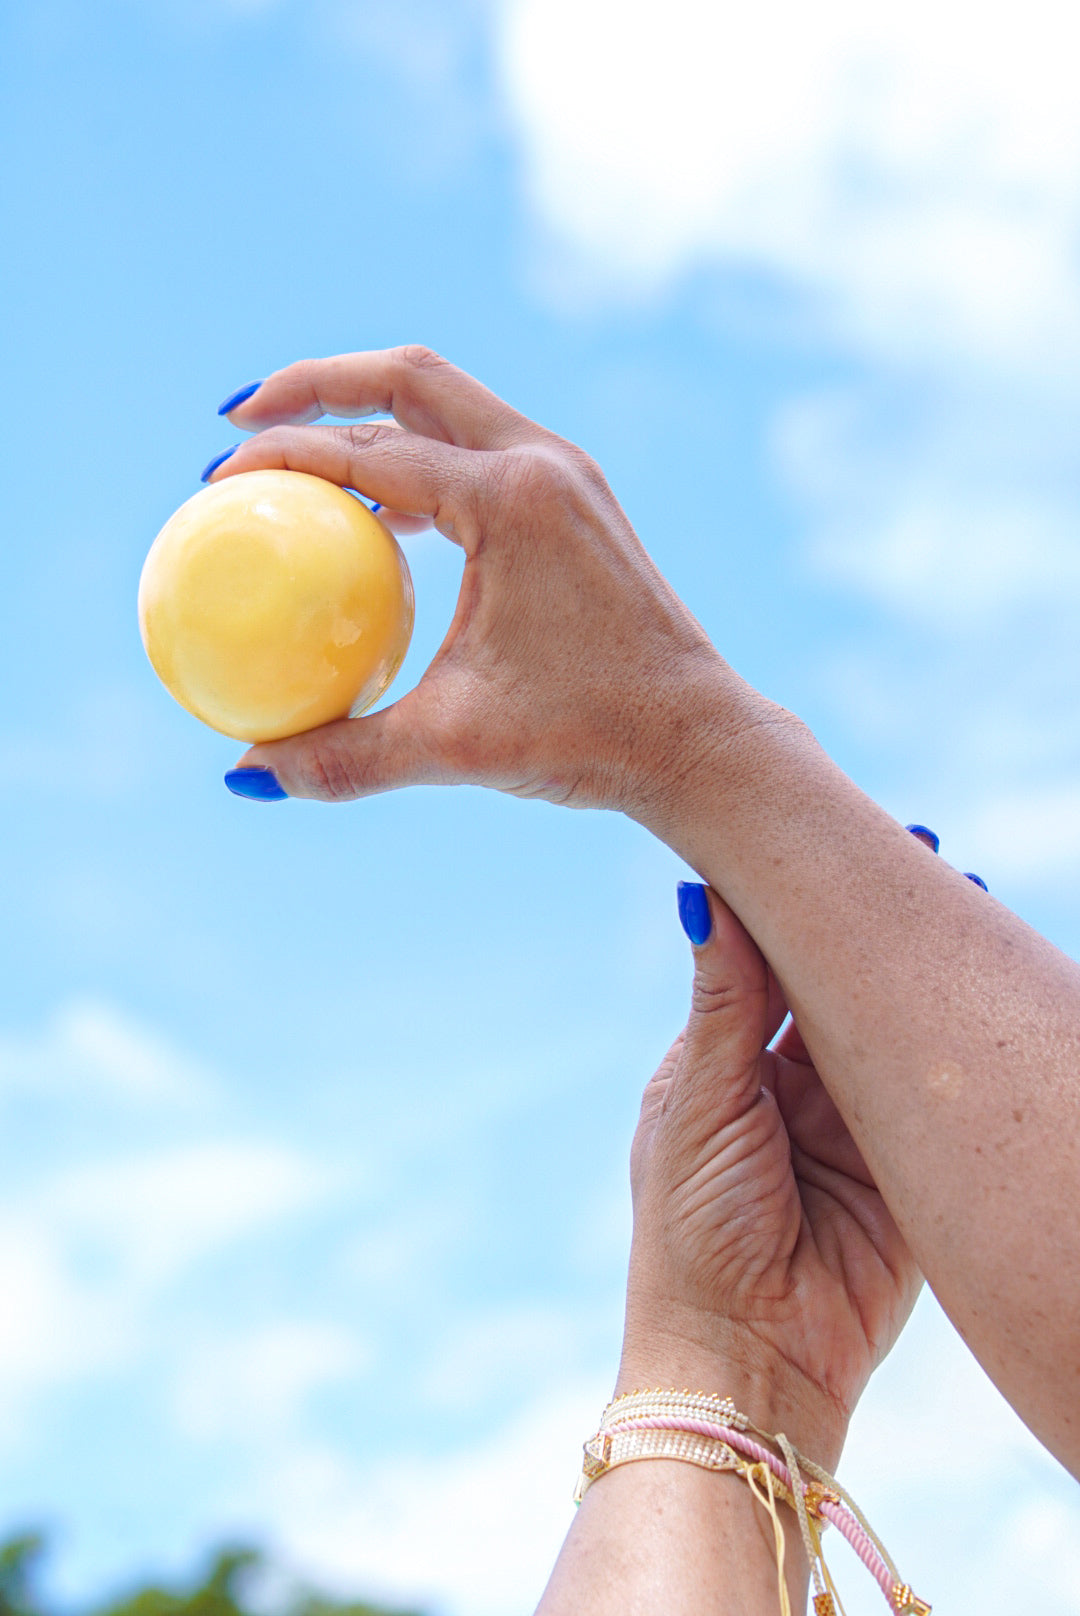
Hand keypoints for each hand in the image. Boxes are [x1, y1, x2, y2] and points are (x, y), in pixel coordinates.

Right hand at [211, 348, 774, 815]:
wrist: (699, 738)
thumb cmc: (592, 738)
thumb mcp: (453, 747)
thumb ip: (343, 757)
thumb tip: (246, 774)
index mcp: (511, 501)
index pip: (369, 451)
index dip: (280, 458)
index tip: (215, 482)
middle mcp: (543, 463)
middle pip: (408, 377)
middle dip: (316, 383)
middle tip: (242, 419)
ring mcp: (566, 474)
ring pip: (448, 401)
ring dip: (369, 411)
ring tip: (298, 456)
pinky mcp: (577, 500)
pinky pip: (477, 449)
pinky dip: (417, 458)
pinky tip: (377, 516)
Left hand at [621, 883, 921, 1463]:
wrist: (742, 1362)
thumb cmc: (692, 1235)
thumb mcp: (702, 1104)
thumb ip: (723, 1004)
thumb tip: (701, 893)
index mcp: (720, 1067)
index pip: (767, 966)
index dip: (800, 910)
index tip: (834, 842)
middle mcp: (787, 1091)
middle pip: (836, 993)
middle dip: (873, 937)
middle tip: (925, 852)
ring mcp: (850, 1133)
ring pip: (889, 1039)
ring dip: (917, 985)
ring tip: (962, 903)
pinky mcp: (903, 1179)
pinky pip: (932, 1107)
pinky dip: (951, 1060)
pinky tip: (978, 1002)